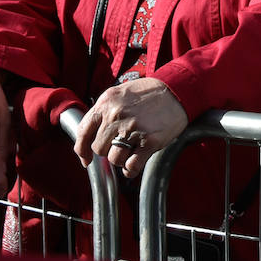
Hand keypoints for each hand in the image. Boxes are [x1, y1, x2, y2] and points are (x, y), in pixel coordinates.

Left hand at [74, 77, 188, 179]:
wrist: (178, 90)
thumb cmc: (150, 93)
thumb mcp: (120, 93)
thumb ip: (103, 112)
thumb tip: (88, 137)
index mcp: (106, 103)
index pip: (83, 131)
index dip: (82, 149)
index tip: (86, 158)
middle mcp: (116, 115)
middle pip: (98, 148)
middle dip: (108, 150)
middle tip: (121, 143)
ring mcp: (133, 129)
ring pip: (113, 159)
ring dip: (120, 158)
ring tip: (131, 149)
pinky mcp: (150, 141)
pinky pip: (131, 166)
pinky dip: (130, 169)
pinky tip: (134, 164)